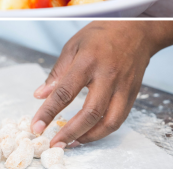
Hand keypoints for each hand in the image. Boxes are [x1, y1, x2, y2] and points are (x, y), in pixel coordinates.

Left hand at [31, 21, 172, 148]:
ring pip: (108, 121)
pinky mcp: (132, 94)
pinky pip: (119, 119)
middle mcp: (107, 76)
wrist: (135, 30)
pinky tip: (88, 133)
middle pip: (89, 112)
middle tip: (54, 143)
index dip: (48, 112)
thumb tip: (39, 95)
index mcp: (87, 62)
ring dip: (88, 137)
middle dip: (70, 132)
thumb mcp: (72, 46)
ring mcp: (123, 87)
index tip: (36, 127)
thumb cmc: (100, 35)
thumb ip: (57, 73)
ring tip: (70, 142)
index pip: (64, 92)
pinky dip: (103, 131)